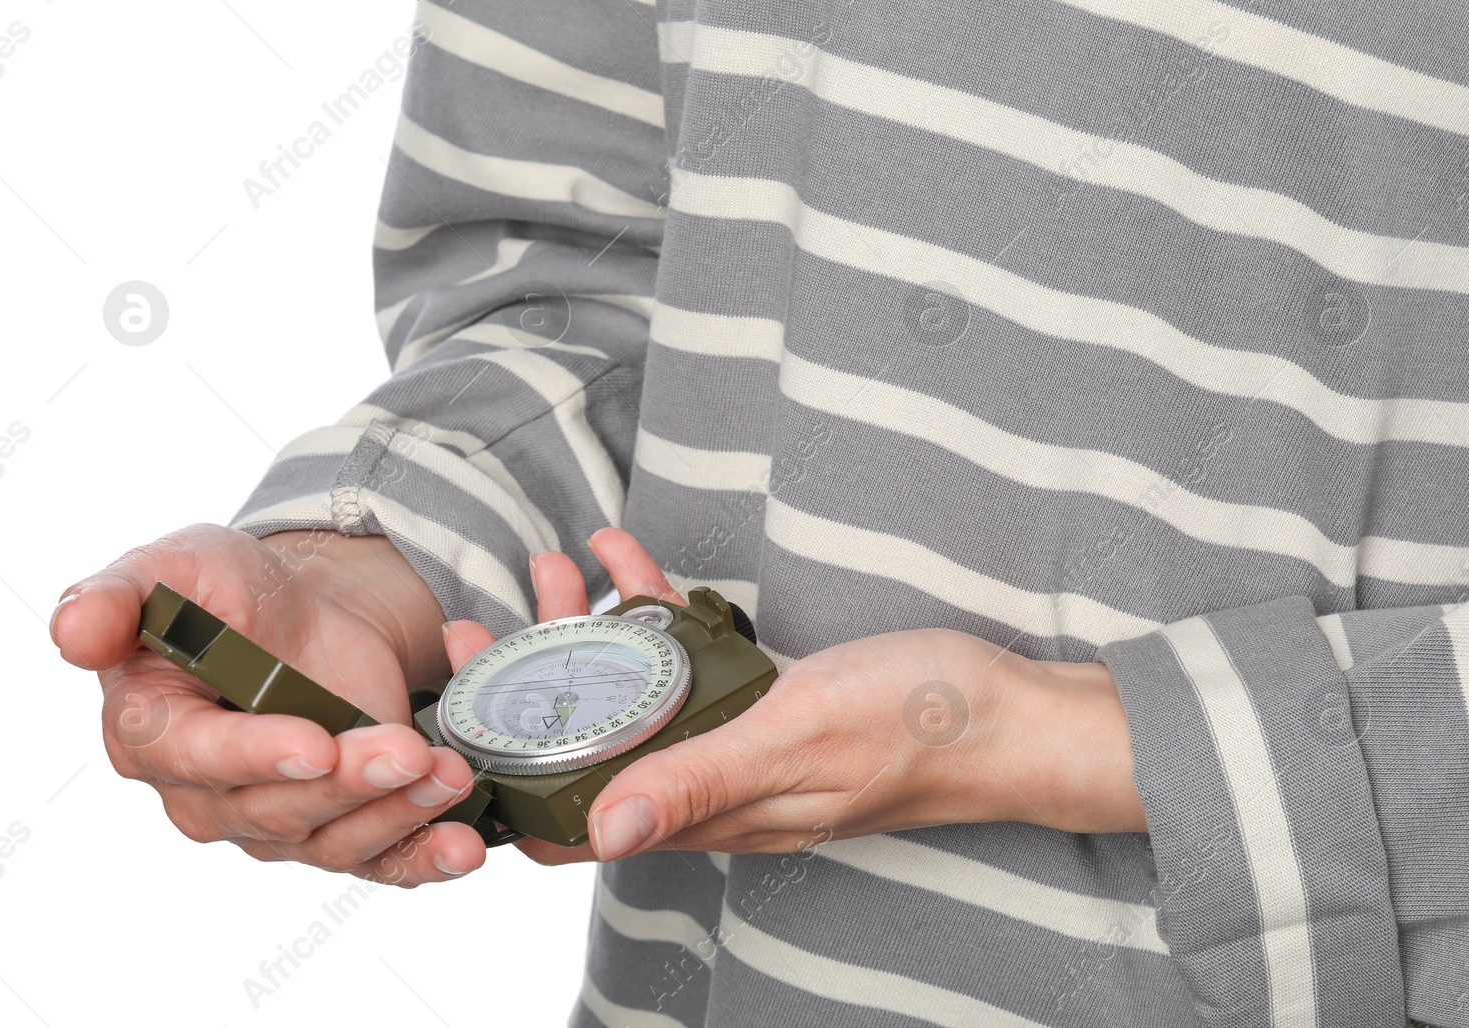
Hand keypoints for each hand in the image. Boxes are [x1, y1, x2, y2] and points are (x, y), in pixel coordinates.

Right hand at [51, 524, 483, 885]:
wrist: (300, 608)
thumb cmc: (225, 592)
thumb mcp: (173, 568)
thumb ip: (118, 595)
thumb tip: (73, 632)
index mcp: (152, 733)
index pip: (196, 760)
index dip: (255, 756)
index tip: (315, 744)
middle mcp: (209, 795)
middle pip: (277, 810)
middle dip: (349, 783)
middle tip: (409, 750)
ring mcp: (278, 820)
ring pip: (333, 840)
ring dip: (398, 813)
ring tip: (450, 772)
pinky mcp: (340, 827)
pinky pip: (378, 861)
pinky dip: (422, 858)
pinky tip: (462, 847)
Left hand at [447, 530, 1145, 866]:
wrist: (1013, 711)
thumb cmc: (918, 728)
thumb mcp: (801, 740)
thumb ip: (699, 781)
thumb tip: (597, 830)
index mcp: (710, 812)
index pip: (576, 819)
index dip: (507, 777)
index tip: (455, 718)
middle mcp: (711, 784)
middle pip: (588, 744)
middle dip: (525, 684)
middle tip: (480, 618)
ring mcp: (737, 739)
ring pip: (631, 694)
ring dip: (580, 632)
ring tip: (547, 566)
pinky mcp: (767, 699)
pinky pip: (689, 656)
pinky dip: (651, 608)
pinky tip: (624, 559)